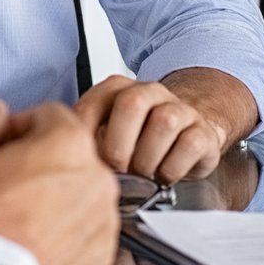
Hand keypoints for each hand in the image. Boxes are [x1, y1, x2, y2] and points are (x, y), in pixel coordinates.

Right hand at [0, 99, 118, 264]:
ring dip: (54, 196)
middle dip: (38, 162)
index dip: (19, 127)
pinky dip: (65, 230)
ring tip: (18, 215)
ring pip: (78, 192)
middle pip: (67, 154)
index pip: (48, 115)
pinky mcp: (102, 252)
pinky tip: (33, 238)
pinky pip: (84, 229)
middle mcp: (98, 176)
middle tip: (6, 182)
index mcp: (69, 142)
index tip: (3, 145)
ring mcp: (103, 217)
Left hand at [75, 69, 253, 183]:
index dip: (85, 136)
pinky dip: (171, 168)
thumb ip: (85, 141)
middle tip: (117, 169)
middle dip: (119, 145)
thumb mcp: (107, 134)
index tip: (84, 160)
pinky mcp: (202, 131)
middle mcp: (150, 93)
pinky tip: (163, 175)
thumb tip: (61, 161)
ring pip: (163, 123)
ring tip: (142, 173)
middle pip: (131, 104)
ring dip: (147, 158)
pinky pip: (188, 145)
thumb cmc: (140, 138)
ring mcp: (179, 109)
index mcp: (118, 90)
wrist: (187, 133)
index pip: (93, 104)